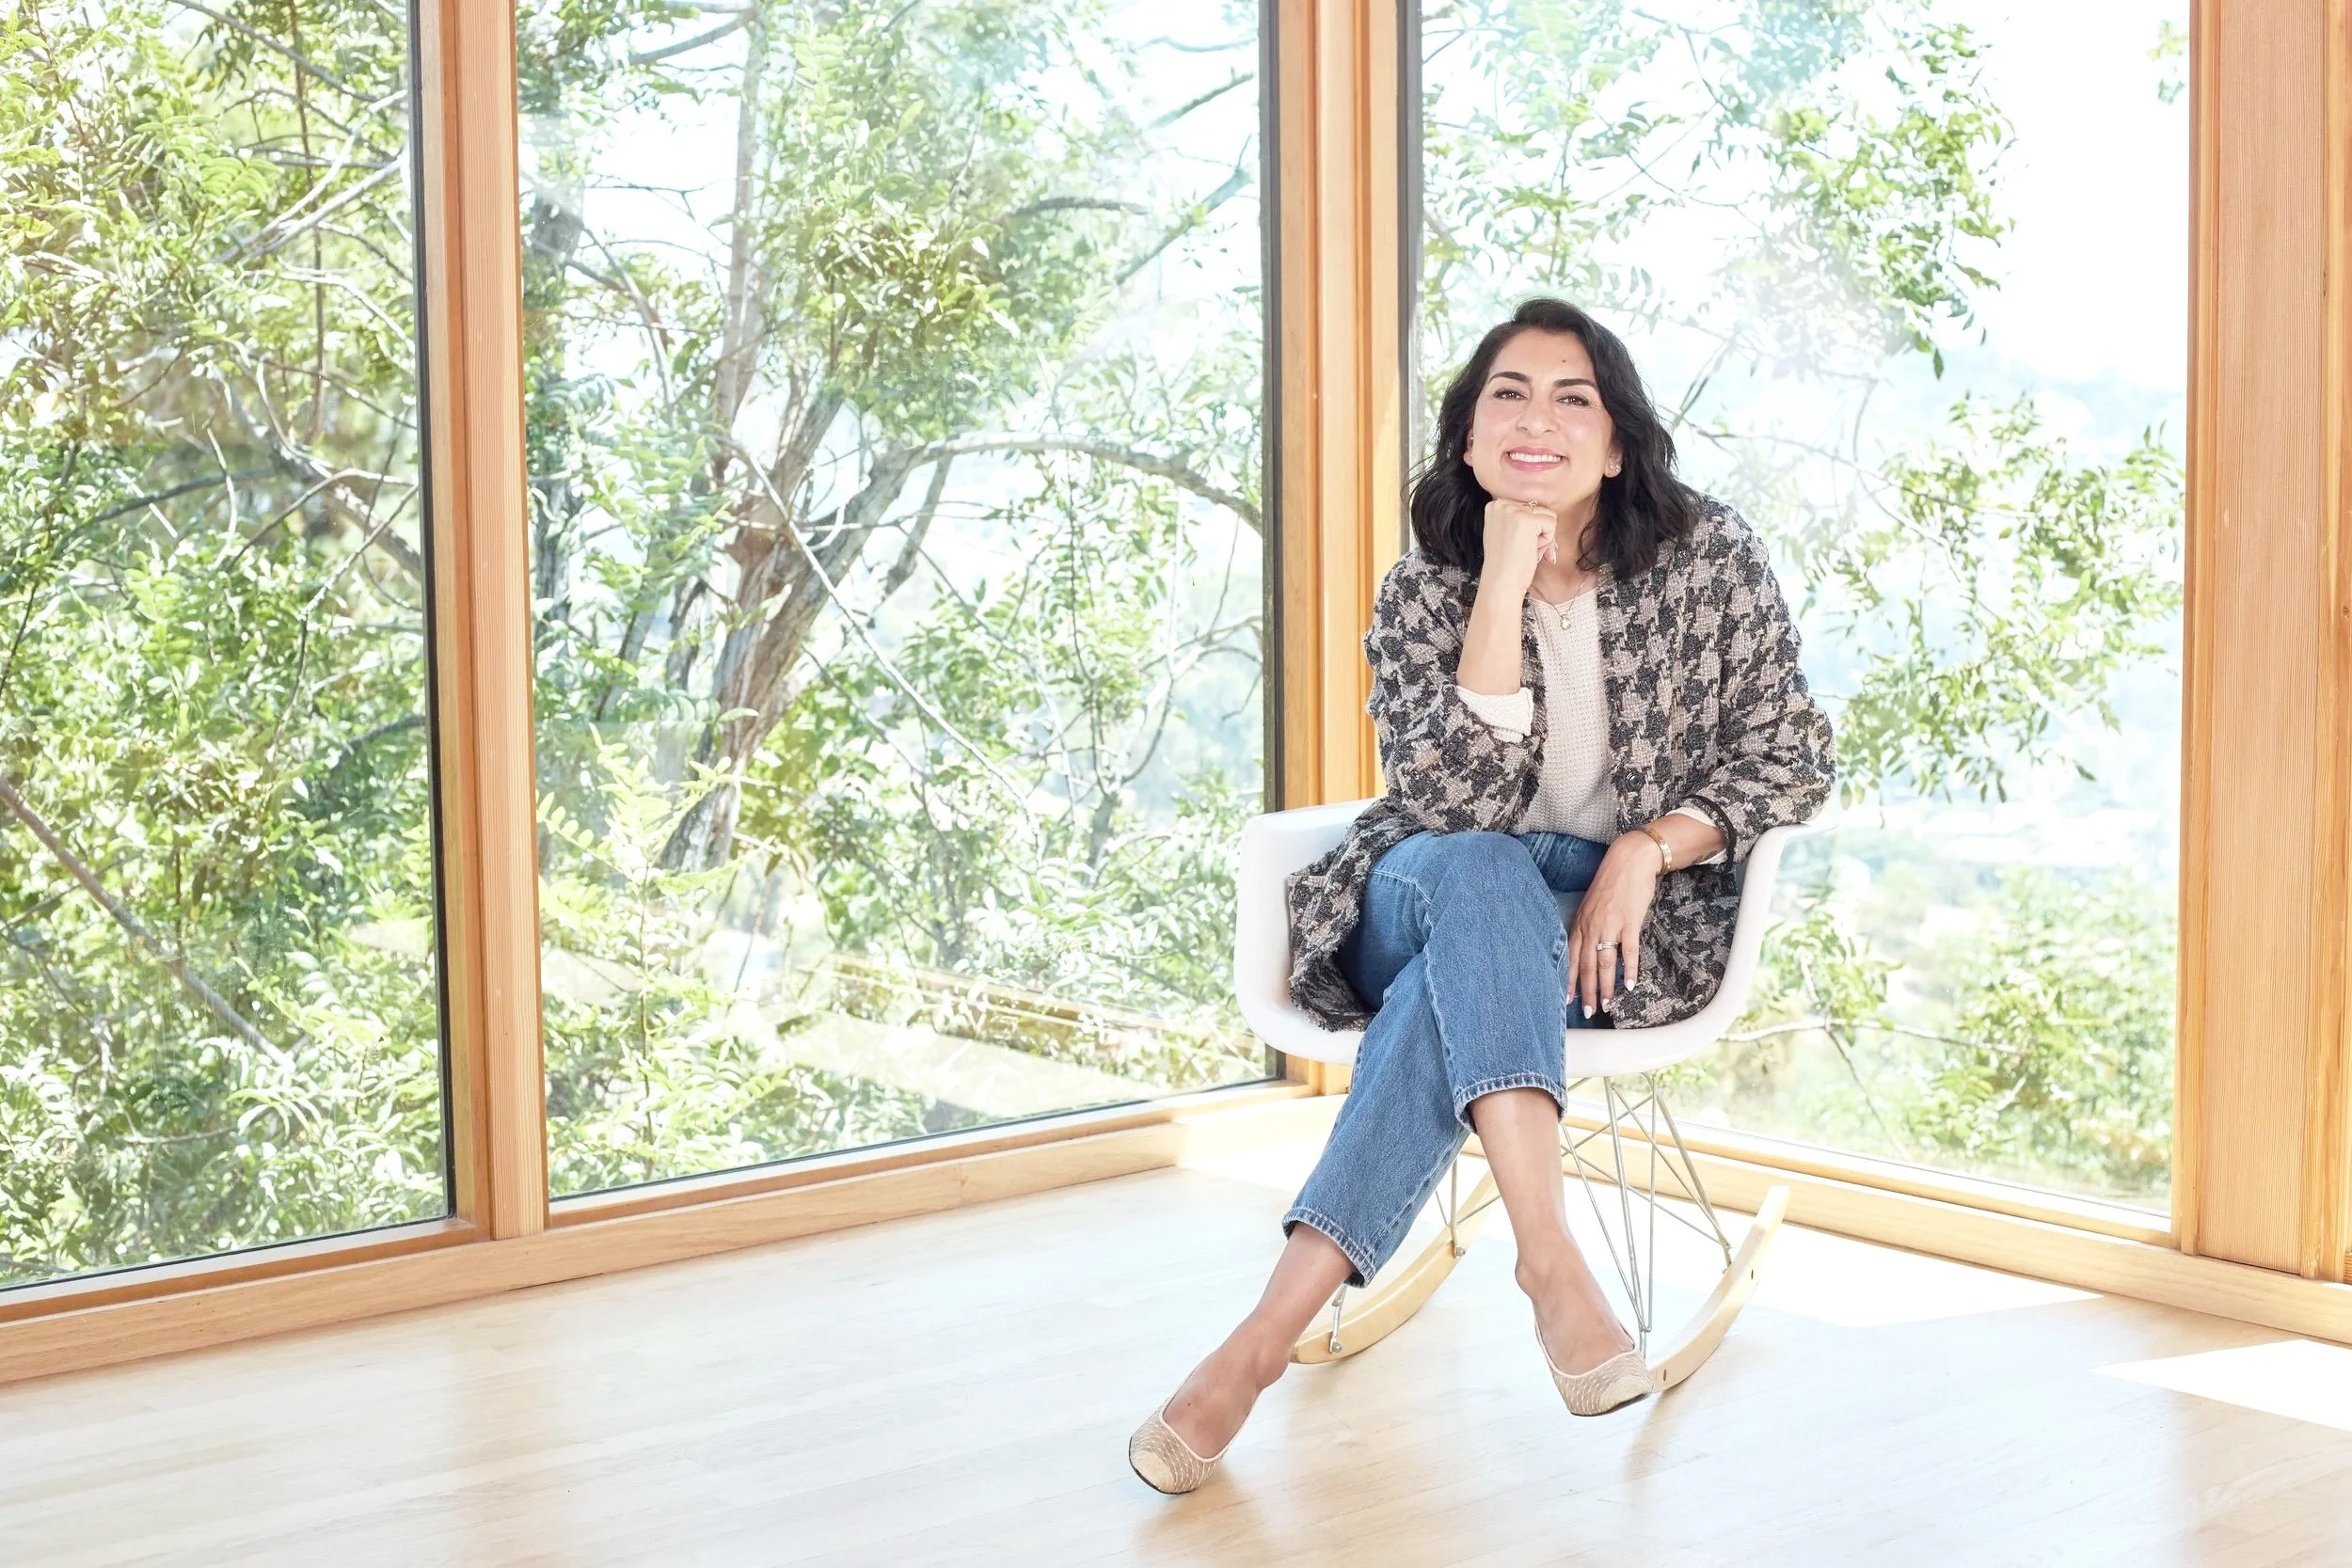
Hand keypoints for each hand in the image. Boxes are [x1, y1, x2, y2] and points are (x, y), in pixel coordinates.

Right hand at [1480, 498, 1556, 596]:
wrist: (1501, 583)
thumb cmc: (1506, 564)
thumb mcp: (1505, 533)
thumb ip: (1517, 519)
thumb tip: (1546, 515)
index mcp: (1495, 506)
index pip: (1528, 508)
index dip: (1531, 529)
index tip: (1520, 544)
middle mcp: (1502, 504)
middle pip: (1539, 510)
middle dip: (1539, 533)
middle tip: (1526, 550)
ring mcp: (1513, 511)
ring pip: (1548, 516)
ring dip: (1543, 537)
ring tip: (1527, 551)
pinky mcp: (1527, 520)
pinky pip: (1552, 524)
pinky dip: (1547, 541)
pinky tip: (1532, 551)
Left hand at [1567, 833, 1662, 1017]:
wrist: (1629, 860)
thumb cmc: (1612, 883)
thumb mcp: (1592, 905)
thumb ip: (1589, 926)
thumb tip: (1591, 948)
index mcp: (1580, 923)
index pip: (1571, 958)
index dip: (1569, 981)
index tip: (1567, 1000)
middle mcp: (1591, 926)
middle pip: (1586, 966)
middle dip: (1586, 991)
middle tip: (1588, 1012)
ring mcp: (1610, 925)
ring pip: (1605, 963)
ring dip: (1605, 986)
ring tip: (1606, 1005)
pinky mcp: (1629, 922)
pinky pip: (1628, 951)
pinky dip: (1629, 969)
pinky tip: (1629, 985)